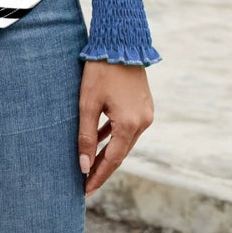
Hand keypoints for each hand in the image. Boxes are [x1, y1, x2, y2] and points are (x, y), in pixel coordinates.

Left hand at [77, 61, 153, 195]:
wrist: (120, 42)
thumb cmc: (100, 71)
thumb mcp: (87, 104)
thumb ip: (86, 137)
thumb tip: (84, 166)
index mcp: (130, 125)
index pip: (113, 160)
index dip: (98, 176)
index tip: (85, 190)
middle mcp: (143, 122)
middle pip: (121, 152)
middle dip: (103, 167)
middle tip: (85, 182)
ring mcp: (146, 113)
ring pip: (125, 140)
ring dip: (109, 152)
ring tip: (90, 164)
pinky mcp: (144, 104)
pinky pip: (128, 127)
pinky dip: (114, 135)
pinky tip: (100, 139)